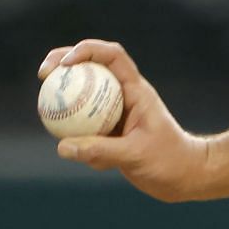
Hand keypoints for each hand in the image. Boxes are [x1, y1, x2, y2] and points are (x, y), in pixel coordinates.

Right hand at [38, 40, 210, 202]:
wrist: (185, 177)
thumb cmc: (170, 161)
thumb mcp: (136, 155)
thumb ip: (100, 151)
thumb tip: (62, 146)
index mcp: (136, 91)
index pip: (113, 56)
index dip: (87, 50)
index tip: (64, 64)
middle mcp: (124, 96)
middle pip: (91, 67)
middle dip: (64, 63)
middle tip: (43, 75)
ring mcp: (115, 113)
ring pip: (82, 98)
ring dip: (66, 105)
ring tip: (55, 122)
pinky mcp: (109, 132)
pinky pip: (84, 128)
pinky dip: (80, 143)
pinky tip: (98, 165)